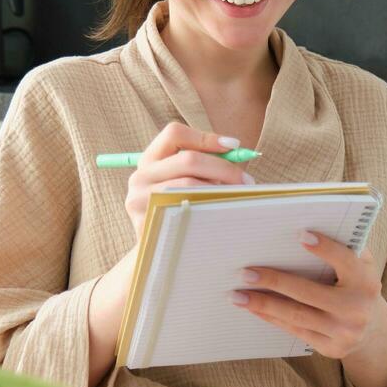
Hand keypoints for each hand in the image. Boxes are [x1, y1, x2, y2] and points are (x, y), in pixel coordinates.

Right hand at [122, 122, 253, 239]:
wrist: (158, 252)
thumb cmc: (179, 211)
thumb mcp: (184, 182)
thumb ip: (203, 165)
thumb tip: (237, 152)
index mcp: (149, 160)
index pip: (175, 134)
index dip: (206, 137)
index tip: (235, 145)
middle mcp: (140, 176)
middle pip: (187, 159)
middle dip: (224, 168)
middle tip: (247, 180)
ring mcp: (139, 200)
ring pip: (188, 185)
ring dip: (219, 190)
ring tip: (237, 198)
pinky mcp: (146, 223)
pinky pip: (185, 210)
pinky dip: (208, 209)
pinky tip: (221, 214)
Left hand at [232, 233, 386, 360]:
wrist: (372, 332)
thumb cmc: (357, 287)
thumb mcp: (361, 266)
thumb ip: (345, 248)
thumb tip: (309, 226)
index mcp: (366, 281)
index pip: (345, 261)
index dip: (324, 249)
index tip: (300, 235)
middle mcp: (356, 309)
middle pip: (308, 293)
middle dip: (274, 281)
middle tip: (245, 272)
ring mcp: (343, 332)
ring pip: (296, 315)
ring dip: (263, 303)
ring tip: (237, 295)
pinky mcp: (330, 348)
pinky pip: (295, 330)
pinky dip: (271, 317)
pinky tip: (253, 307)